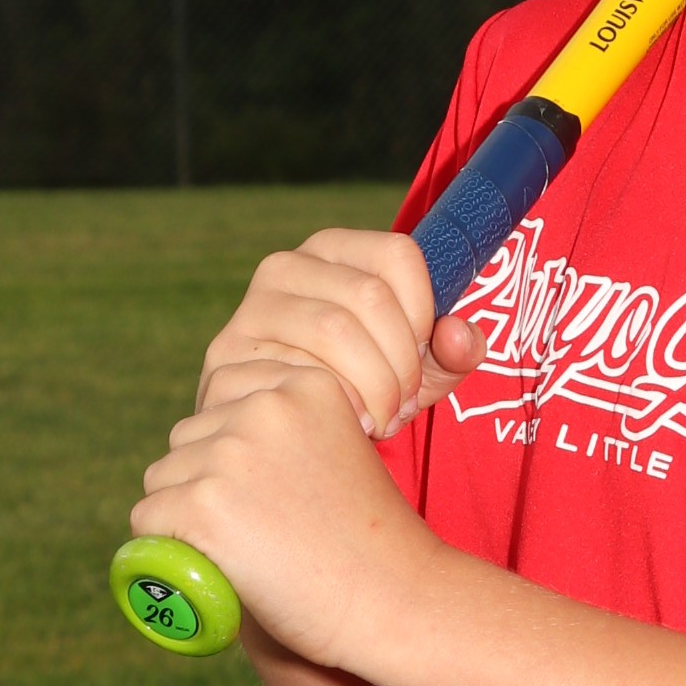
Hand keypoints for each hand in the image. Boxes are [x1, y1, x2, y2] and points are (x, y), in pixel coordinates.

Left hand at [136, 361, 431, 671]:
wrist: (393, 601)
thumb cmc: (368, 541)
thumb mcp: (337, 453)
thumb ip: (284, 430)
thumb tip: (212, 438)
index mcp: (306, 383)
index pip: (224, 394)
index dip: (236, 447)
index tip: (273, 489)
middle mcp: (265, 406)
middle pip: (189, 437)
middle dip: (208, 481)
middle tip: (265, 529)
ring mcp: (230, 453)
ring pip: (164, 479)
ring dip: (187, 515)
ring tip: (251, 549)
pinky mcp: (201, 503)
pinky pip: (149, 521)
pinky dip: (169, 550)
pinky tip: (220, 565)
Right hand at [196, 227, 487, 439]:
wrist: (282, 435)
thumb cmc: (360, 388)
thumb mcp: (418, 368)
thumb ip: (454, 351)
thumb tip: (459, 337)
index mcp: (333, 250)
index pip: (398, 254)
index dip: (425, 311)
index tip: (425, 355)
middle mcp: (285, 267)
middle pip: (370, 295)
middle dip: (401, 361)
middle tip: (403, 405)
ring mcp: (250, 310)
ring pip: (333, 328)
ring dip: (371, 386)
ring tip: (379, 419)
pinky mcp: (226, 357)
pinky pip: (291, 370)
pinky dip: (329, 404)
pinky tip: (339, 426)